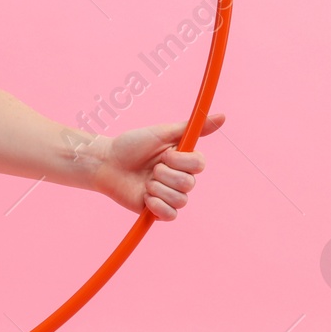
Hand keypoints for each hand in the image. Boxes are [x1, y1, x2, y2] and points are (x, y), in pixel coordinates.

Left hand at [92, 114, 223, 220]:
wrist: (107, 163)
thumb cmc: (131, 145)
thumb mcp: (161, 133)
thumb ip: (191, 128)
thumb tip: (223, 116)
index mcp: (183, 159)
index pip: (199, 165)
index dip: (182, 161)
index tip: (164, 154)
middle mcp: (179, 178)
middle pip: (189, 183)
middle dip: (165, 174)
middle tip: (151, 168)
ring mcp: (169, 195)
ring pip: (180, 200)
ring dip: (158, 189)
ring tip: (145, 182)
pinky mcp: (158, 211)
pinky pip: (171, 215)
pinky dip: (157, 206)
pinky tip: (145, 196)